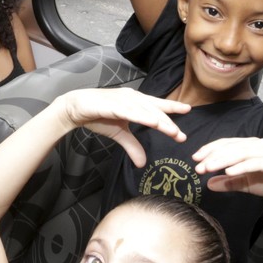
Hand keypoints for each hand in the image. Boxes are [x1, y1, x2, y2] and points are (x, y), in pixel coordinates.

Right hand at [52, 88, 189, 167]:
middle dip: (169, 123)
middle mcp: (131, 98)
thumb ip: (132, 146)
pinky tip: (152, 121)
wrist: (74, 108)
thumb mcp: (119, 133)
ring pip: (145, 110)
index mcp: (135, 102)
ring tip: (171, 131)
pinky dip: (141, 115)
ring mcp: (122, 100)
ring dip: (159, 120)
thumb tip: (142, 164)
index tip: (188, 110)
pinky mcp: (111, 104)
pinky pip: (129, 111)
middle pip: (154, 110)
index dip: (172, 107)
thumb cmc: (98, 116)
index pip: (157, 105)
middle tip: (180, 135)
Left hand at [192, 137, 262, 201]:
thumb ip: (229, 183)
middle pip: (231, 147)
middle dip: (212, 156)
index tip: (195, 158)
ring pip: (241, 153)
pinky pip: (255, 163)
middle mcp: (258, 145)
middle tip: (198, 166)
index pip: (226, 144)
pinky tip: (229, 172)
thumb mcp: (247, 184)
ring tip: (209, 168)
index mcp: (250, 146)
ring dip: (223, 160)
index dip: (210, 150)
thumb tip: (208, 184)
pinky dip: (241, 166)